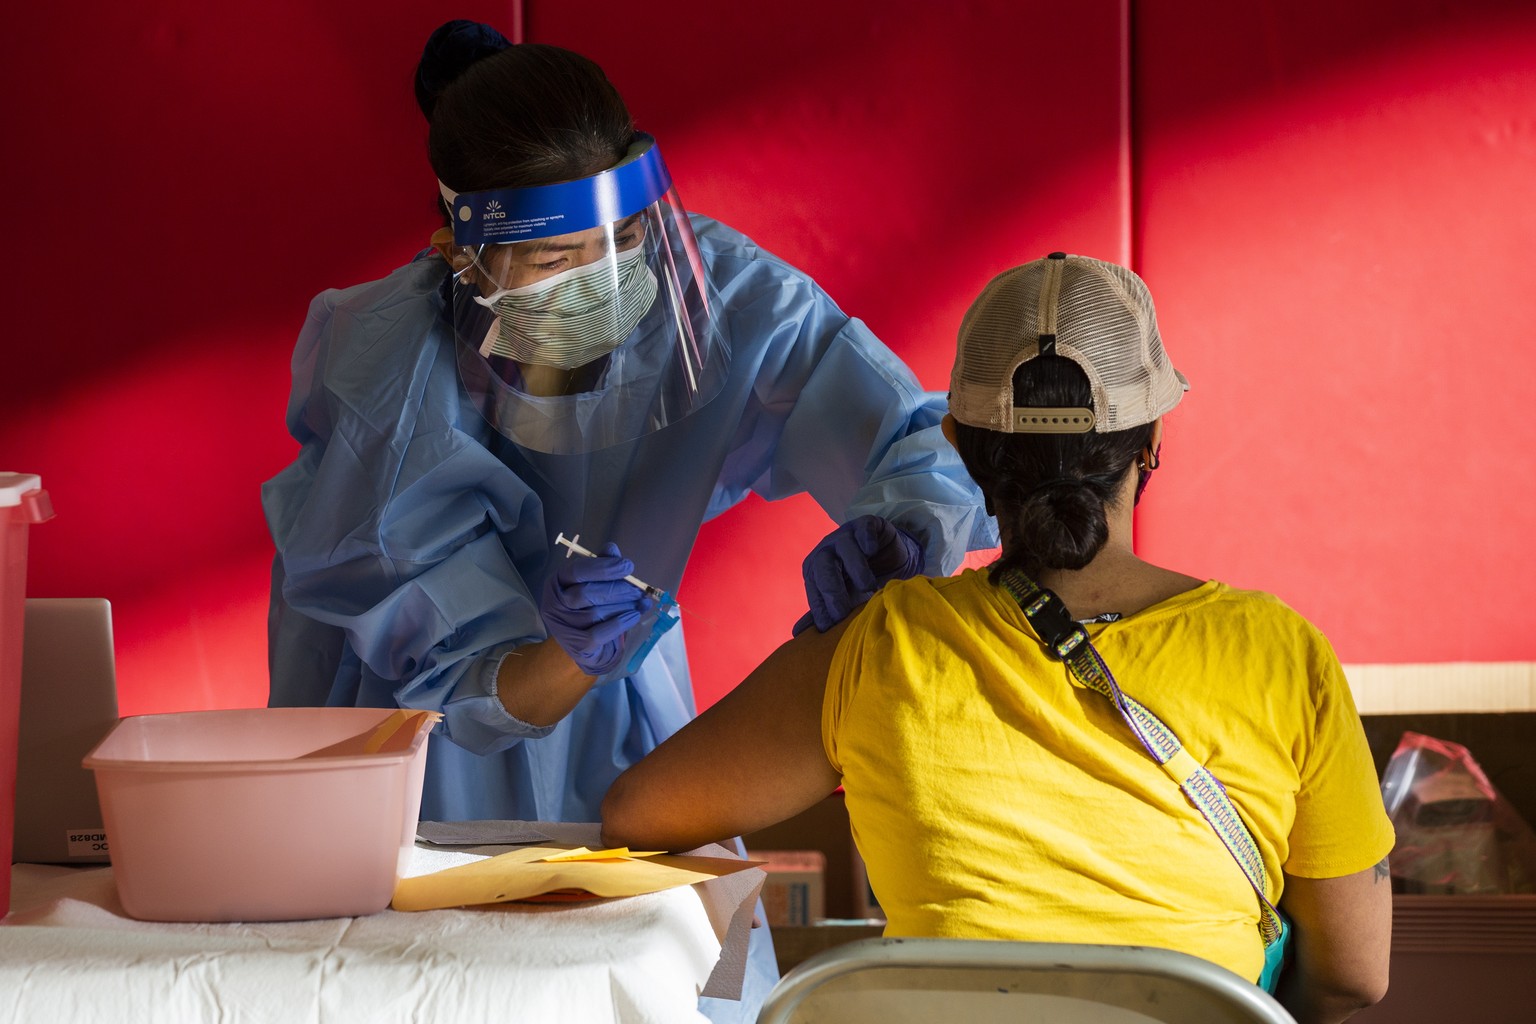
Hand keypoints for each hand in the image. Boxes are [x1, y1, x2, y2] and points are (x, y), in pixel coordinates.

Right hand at [540, 542, 653, 675]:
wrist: (588, 646)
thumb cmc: (591, 607)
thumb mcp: (596, 583)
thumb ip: (603, 565)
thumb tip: (611, 549)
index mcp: (557, 582)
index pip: (577, 571)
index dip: (604, 567)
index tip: (628, 566)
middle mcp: (554, 604)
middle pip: (585, 593)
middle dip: (617, 590)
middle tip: (638, 590)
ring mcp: (563, 627)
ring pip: (595, 614)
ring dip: (623, 607)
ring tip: (640, 603)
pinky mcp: (575, 646)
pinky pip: (599, 634)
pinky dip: (620, 625)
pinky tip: (634, 617)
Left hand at [795, 515, 922, 633]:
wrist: (891, 560)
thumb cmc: (861, 581)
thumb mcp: (845, 600)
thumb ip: (824, 613)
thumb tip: (798, 634)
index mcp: (816, 569)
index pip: (814, 589)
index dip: (820, 609)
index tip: (829, 629)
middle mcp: (827, 551)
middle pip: (822, 566)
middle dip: (831, 590)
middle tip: (843, 612)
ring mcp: (846, 535)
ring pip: (844, 546)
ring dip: (854, 567)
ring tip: (868, 587)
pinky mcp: (867, 524)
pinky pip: (863, 528)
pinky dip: (866, 538)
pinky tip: (871, 550)